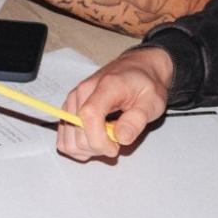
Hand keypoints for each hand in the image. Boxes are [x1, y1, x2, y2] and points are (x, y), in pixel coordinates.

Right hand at [58, 47, 172, 160]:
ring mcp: (73, 101)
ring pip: (67, 140)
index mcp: (105, 86)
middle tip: (116, 142)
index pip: (89, 116)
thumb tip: (121, 137)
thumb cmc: (145, 84)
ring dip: (87, 149)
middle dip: (97, 147)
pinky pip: (65, 138)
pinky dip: (79, 146)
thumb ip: (137, 119)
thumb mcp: (153, 101)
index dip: (99, 140)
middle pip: (76, 133)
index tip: (115, 148)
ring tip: (106, 141)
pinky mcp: (69, 109)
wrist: (138, 68)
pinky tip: (96, 140)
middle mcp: (82, 92)